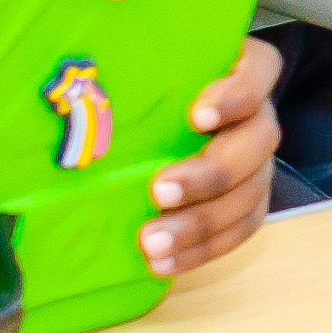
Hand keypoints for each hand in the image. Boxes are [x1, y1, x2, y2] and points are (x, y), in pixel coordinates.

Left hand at [146, 32, 285, 277]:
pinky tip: (164, 263)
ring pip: (249, 193)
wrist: (154, 126)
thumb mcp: (142, 69)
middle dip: (210, 172)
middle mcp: (257, 116)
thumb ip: (127, 71)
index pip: (258, 72)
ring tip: (153, 241)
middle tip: (159, 191)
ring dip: (201, 222)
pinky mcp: (249, 202)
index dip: (235, 95)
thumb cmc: (145, 88)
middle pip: (256, 142)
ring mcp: (258, 162)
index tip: (196, 116)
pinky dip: (202, 249)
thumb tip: (73, 87)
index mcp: (241, 70)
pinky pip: (239, 229)